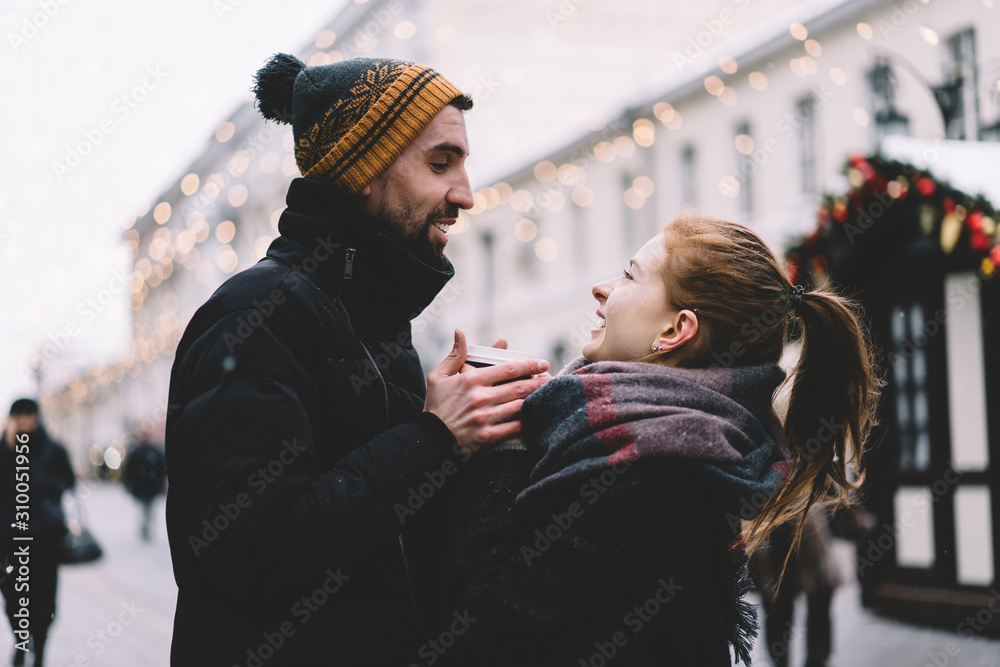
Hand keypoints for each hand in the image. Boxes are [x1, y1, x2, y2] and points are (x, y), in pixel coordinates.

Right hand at [425, 329, 548, 456]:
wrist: (429, 440)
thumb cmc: (435, 407)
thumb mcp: (438, 377)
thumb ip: (455, 355)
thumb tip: (460, 332)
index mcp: (470, 380)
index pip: (507, 368)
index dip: (529, 365)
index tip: (542, 363)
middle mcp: (480, 398)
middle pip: (519, 387)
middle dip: (539, 381)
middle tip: (551, 377)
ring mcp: (485, 418)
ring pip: (520, 406)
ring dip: (538, 399)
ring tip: (549, 394)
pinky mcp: (488, 436)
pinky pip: (515, 427)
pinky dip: (529, 421)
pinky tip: (538, 416)